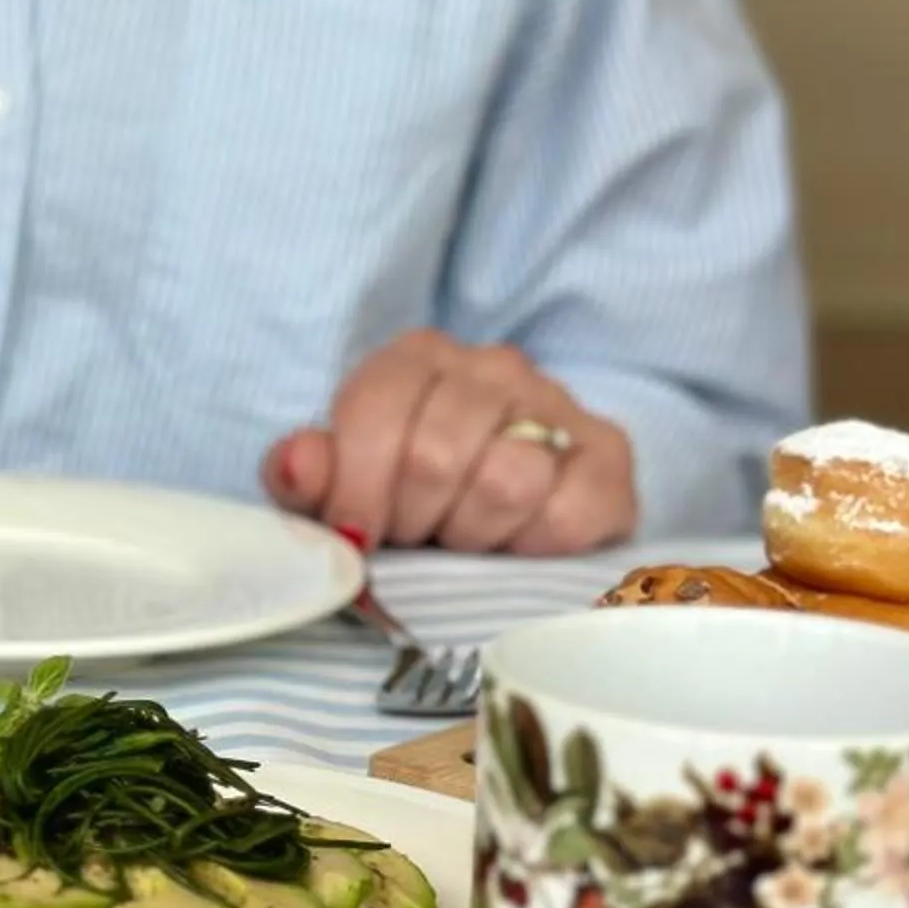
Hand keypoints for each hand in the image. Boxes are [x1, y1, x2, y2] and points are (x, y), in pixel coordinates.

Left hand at [261, 331, 635, 556]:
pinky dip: (532, 549)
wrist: (512, 522)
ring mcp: (557, 405)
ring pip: (506, 483)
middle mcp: (492, 367)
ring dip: (472, 537)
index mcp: (416, 358)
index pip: (374, 412)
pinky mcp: (610, 456)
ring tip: (464, 541)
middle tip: (415, 541)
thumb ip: (307, 476)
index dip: (355, 493)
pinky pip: (566, 514)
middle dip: (411, 521)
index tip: (355, 539)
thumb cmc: (411, 501)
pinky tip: (518, 548)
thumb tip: (298, 462)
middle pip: (435, 456)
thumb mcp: (341, 489)